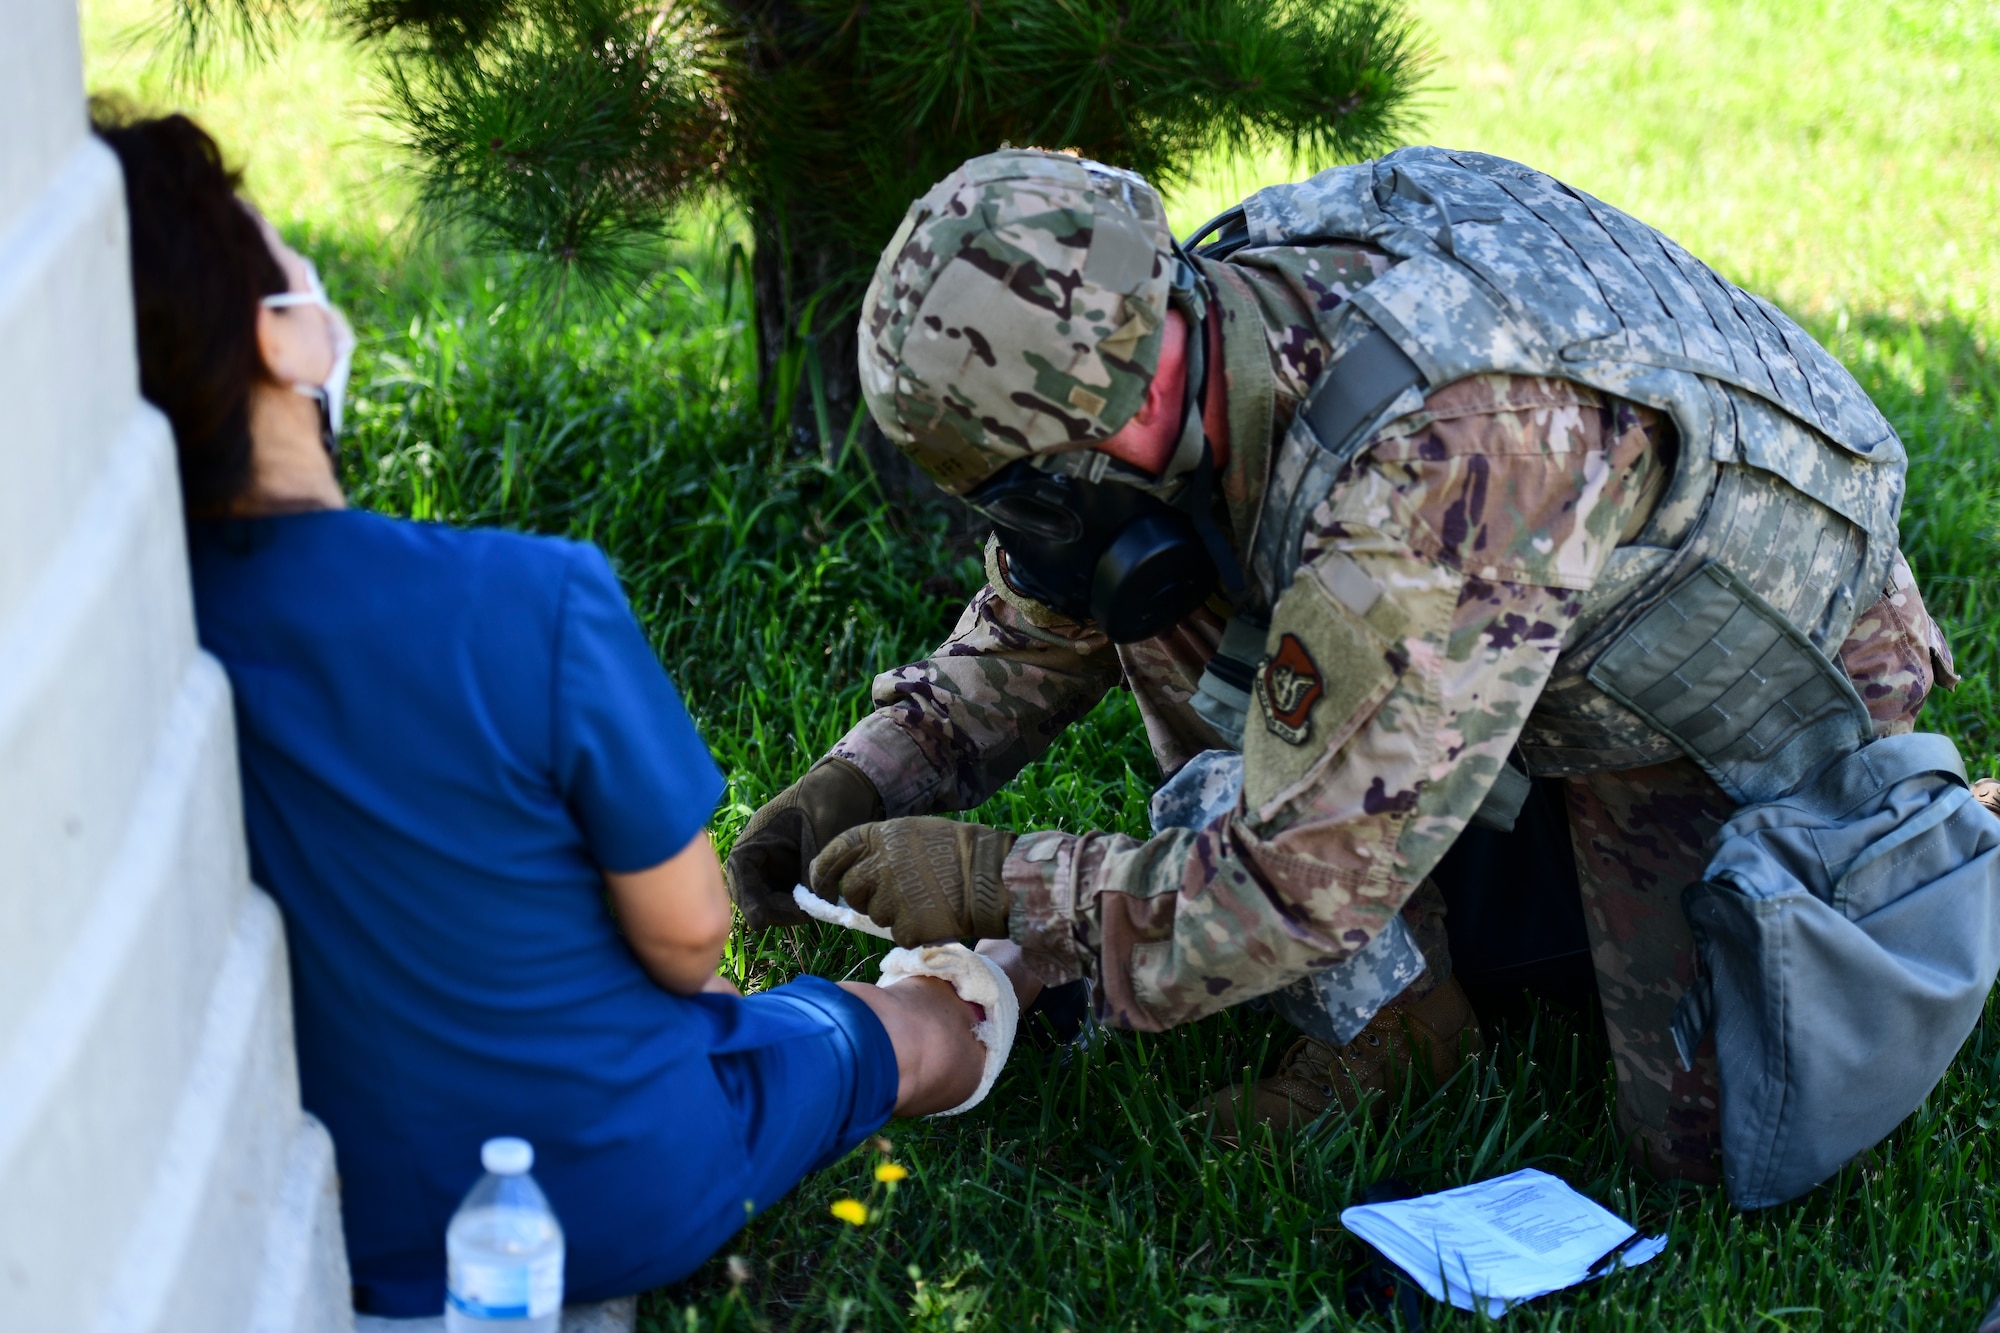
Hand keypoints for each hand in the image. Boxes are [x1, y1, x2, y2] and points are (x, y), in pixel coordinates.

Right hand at [725, 757, 883, 929]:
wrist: (847, 784)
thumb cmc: (829, 800)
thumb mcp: (822, 836)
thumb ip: (814, 873)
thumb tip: (815, 907)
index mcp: (752, 843)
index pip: (743, 883)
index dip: (760, 905)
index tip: (778, 919)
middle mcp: (755, 860)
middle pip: (754, 901)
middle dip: (780, 911)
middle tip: (811, 910)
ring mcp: (771, 870)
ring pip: (771, 905)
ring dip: (792, 910)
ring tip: (819, 901)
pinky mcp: (788, 876)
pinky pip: (788, 900)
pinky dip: (802, 904)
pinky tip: (820, 898)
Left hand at [809, 817, 1016, 945]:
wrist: (993, 877)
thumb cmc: (958, 851)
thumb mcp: (914, 834)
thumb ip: (881, 850)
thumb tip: (854, 872)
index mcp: (880, 837)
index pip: (835, 853)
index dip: (823, 871)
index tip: (821, 884)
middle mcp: (879, 866)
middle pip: (851, 890)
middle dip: (864, 896)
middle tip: (894, 894)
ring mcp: (891, 899)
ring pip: (875, 914)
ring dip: (894, 913)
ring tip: (926, 899)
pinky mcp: (906, 927)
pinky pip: (898, 934)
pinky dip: (913, 930)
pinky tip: (935, 915)